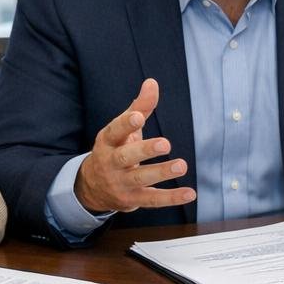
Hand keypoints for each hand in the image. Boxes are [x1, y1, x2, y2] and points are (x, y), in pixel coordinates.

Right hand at [74, 79, 195, 213]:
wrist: (93, 187)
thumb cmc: (114, 149)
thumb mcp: (121, 129)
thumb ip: (139, 107)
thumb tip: (152, 82)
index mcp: (107, 141)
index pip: (114, 131)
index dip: (126, 124)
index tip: (139, 117)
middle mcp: (111, 162)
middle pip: (125, 156)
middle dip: (145, 150)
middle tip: (165, 144)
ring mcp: (120, 183)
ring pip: (140, 178)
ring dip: (161, 172)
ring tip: (181, 165)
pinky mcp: (132, 200)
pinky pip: (152, 200)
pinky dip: (171, 198)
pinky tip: (190, 193)